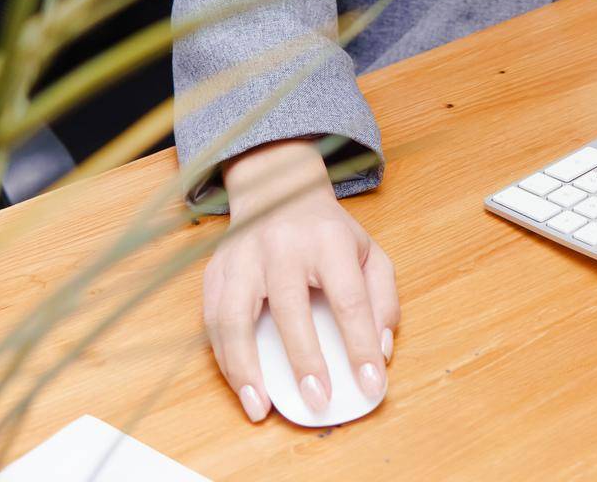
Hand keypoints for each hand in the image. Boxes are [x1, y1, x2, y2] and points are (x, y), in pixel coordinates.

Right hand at [203, 139, 397, 422]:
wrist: (277, 189)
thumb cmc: (327, 232)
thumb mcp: (368, 252)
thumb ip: (382, 299)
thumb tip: (380, 351)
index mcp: (328, 239)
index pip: (348, 298)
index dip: (360, 345)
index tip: (371, 385)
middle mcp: (282, 244)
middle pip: (290, 307)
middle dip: (304, 360)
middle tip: (318, 401)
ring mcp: (243, 256)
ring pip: (237, 316)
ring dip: (246, 368)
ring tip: (261, 408)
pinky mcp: (216, 269)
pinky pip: (213, 320)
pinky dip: (225, 358)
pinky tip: (241, 384)